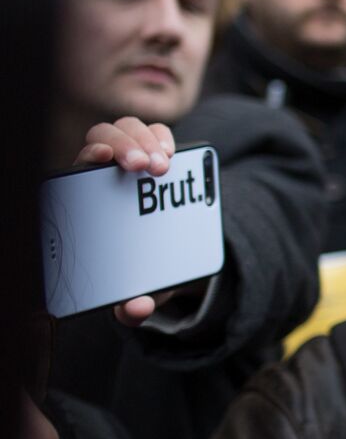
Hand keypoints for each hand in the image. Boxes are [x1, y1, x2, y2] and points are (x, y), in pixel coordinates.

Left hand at [75, 118, 179, 324]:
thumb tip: (137, 310)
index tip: (101, 160)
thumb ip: (132, 304)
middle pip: (102, 138)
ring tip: (164, 166)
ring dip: (145, 140)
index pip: (78, 166)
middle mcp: (103, 172)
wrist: (167, 259)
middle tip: (143, 168)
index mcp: (87, 201)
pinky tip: (173, 155)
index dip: (88, 157)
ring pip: (127, 128)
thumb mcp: (138, 289)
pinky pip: (155, 133)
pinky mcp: (157, 153)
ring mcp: (130, 159)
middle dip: (123, 146)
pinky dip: (162, 137)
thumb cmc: (140, 271)